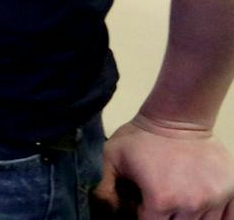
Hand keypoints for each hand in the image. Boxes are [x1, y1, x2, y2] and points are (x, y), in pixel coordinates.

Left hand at [95, 115, 233, 218]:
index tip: (144, 207)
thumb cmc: (142, 137)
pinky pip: (229, 218)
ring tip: (180, 202)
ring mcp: (214, 199)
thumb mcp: (113, 157)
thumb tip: (105, 208)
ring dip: (190, 218)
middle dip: (168, 219)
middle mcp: (191, 204)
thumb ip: (107, 187)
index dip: (146, 217)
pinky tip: (203, 208)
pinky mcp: (231, 191)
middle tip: (163, 204)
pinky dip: (217, 217)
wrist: (178, 116)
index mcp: (161, 199)